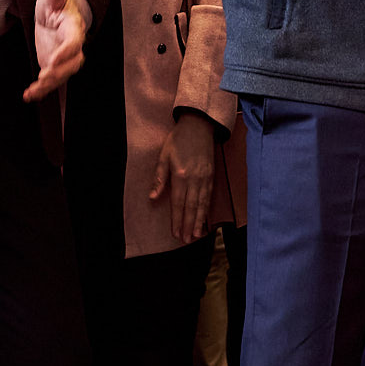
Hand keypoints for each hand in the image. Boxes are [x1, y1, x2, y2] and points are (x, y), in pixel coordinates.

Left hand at [24, 0, 89, 100]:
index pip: (74, 43)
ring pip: (61, 76)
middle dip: (59, 72)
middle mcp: (72, 47)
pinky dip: (40, 91)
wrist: (54, 16)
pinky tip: (28, 96)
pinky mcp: (54, 66)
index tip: (54, 60)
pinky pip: (50, 81)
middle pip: (72, 64)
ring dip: (48, 85)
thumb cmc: (54, 5)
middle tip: (44, 76)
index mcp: (73, 29)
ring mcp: (64, 58)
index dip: (66, 52)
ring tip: (33, 90)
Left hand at [149, 112, 218, 241]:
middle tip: (186, 240)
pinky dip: (207, 209)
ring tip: (196, 235)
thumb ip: (159, 178)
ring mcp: (205, 178)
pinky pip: (209, 196)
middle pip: (191, 207)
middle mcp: (195, 180)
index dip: (177, 220)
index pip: (178, 203)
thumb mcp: (164, 156)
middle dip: (188, 225)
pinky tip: (205, 218)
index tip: (175, 233)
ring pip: (202, 204)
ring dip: (199, 221)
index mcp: (181, 175)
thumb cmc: (178, 140)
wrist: (200, 125)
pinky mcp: (211, 176)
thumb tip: (153, 197)